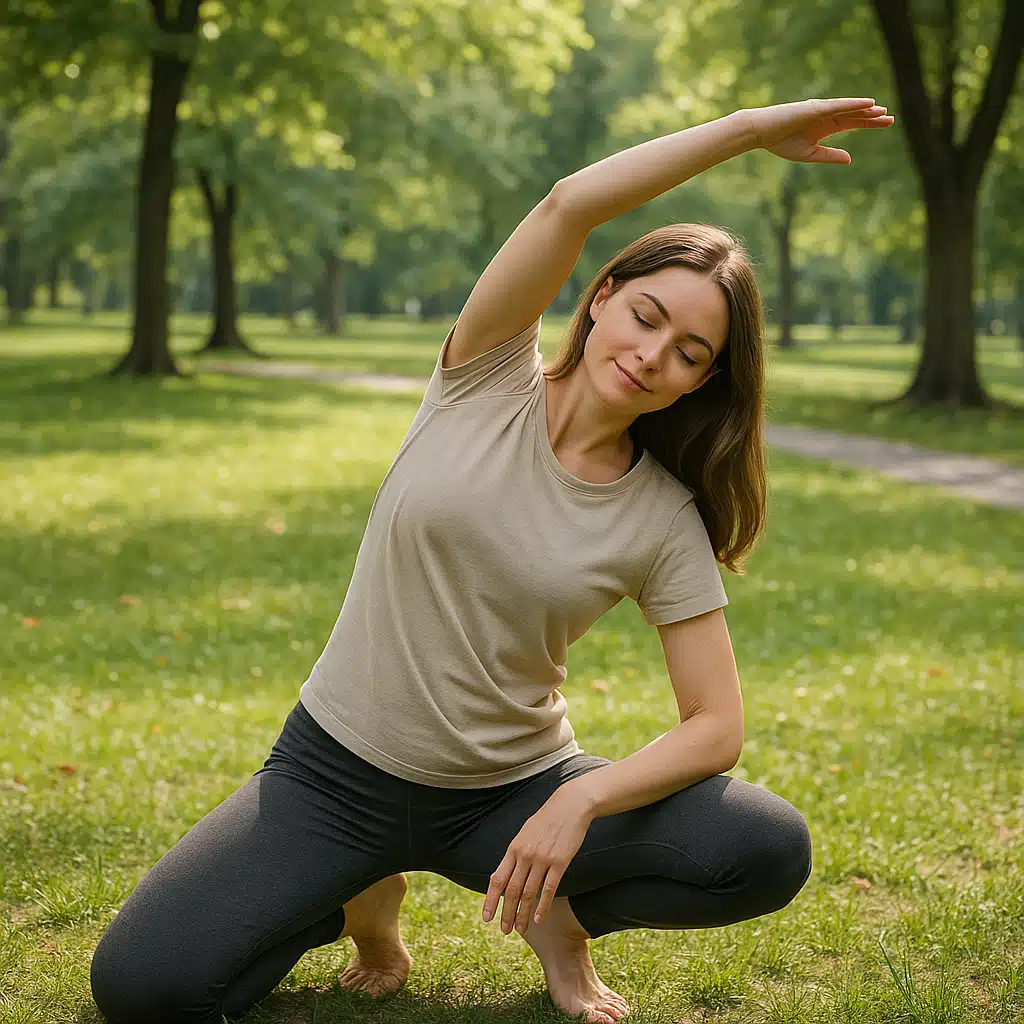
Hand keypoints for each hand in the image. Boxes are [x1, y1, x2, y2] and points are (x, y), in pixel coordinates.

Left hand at [482, 784, 592, 935]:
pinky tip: (538, 919)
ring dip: (523, 914)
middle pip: (511, 890)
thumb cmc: (547, 819)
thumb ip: (517, 852)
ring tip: (520, 930)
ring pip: (528, 893)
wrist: (570, 805)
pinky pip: (549, 888)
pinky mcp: (559, 862)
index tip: (486, 917)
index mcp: (514, 848)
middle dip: (506, 913)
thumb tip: (508, 871)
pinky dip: (542, 906)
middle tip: (504, 931)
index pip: (497, 879)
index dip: (490, 900)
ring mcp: (542, 859)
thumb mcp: (526, 833)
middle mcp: (525, 855)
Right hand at [747, 97, 894, 164]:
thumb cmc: (781, 143)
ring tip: (882, 111)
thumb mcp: (810, 154)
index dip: (869, 122)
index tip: (886, 122)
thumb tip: (850, 159)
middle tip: (891, 118)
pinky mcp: (816, 108)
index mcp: (825, 127)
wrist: (762, 132)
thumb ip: (830, 155)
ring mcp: (822, 110)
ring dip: (866, 109)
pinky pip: (840, 105)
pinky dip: (854, 104)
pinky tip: (868, 103)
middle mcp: (827, 115)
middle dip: (873, 116)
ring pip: (850, 109)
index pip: (853, 122)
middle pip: (855, 115)